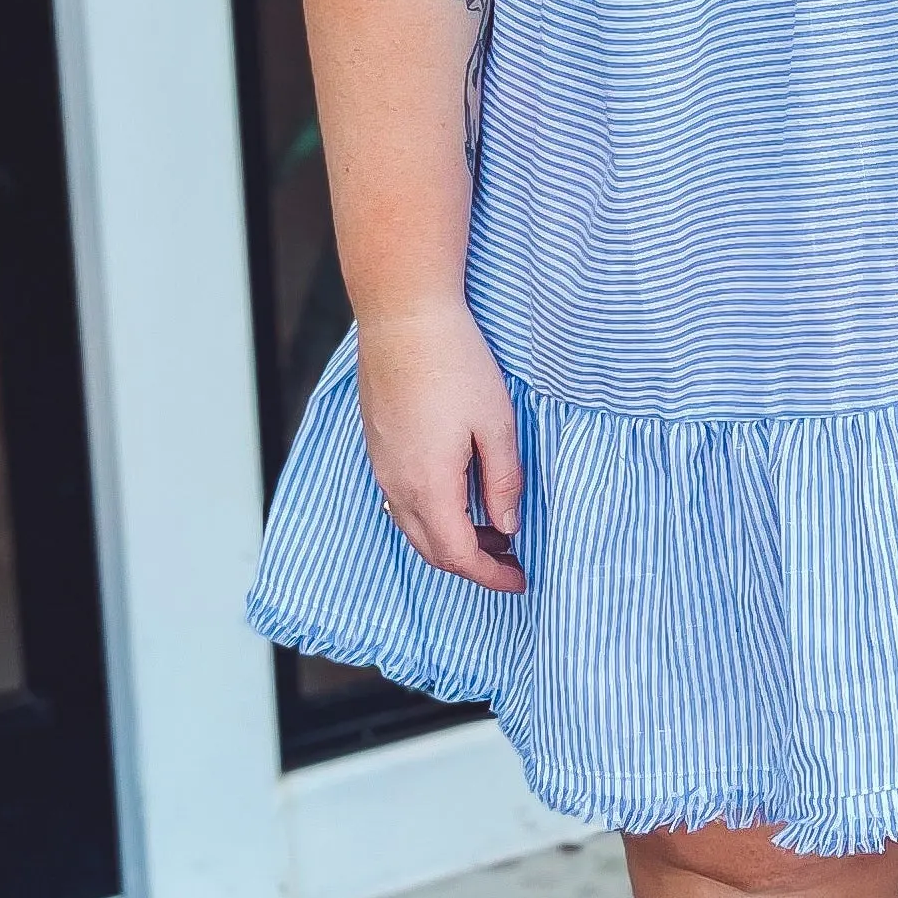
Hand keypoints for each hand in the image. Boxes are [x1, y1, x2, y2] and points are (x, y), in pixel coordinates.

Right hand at [357, 299, 525, 588]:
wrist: (403, 318)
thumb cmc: (455, 364)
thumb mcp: (496, 424)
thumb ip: (503, 481)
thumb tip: (507, 526)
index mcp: (430, 485)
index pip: (459, 555)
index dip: (491, 575)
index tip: (520, 579)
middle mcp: (397, 484)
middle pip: (431, 550)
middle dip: (473, 564)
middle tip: (511, 558)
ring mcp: (381, 467)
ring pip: (413, 528)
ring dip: (451, 540)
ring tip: (493, 529)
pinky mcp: (377, 448)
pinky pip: (400, 502)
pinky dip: (431, 516)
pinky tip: (459, 497)